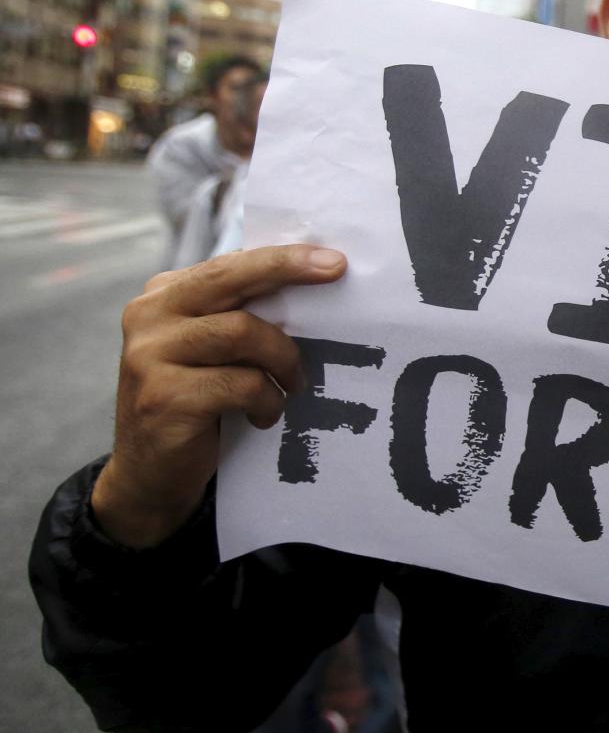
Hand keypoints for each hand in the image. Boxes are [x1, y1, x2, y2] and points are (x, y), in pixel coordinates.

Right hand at [92, 245, 346, 547]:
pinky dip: (266, 400)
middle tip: (335, 272)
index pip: (229, 264)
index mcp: (165, 295)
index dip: (281, 258)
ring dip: (282, 360)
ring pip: (241, 332)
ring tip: (292, 384)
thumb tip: (311, 280)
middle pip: (228, 280)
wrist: (151, 475)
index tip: (333, 259)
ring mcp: (149, 356)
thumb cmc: (199, 402)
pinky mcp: (163, 397)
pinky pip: (241, 384)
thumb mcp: (214, 350)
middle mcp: (149, 316)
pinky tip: (263, 415)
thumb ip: (241, 314)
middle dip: (286, 270)